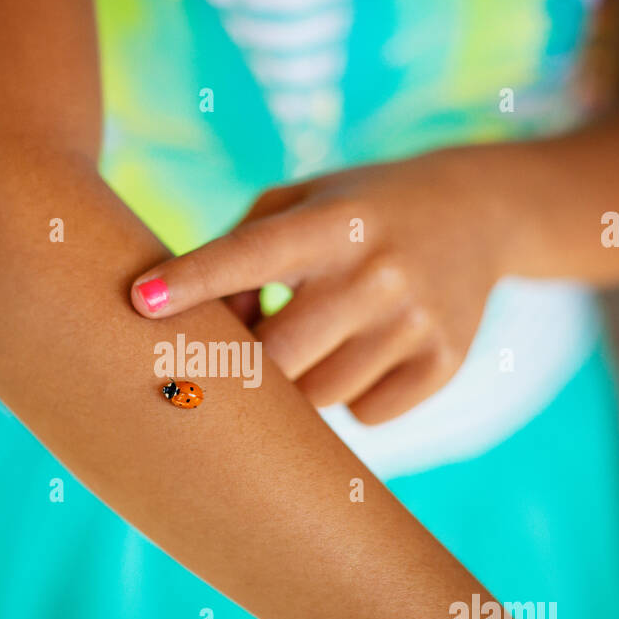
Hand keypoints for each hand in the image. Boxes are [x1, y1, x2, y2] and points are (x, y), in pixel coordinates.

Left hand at [129, 153, 507, 423]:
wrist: (478, 214)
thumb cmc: (356, 212)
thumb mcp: (298, 204)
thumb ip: (236, 255)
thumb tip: (205, 337)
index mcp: (331, 223)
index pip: (249, 255)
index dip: (192, 281)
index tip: (141, 300)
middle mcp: (376, 272)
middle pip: (277, 358)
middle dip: (248, 365)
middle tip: (252, 345)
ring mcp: (415, 321)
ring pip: (318, 398)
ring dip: (301, 381)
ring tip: (320, 338)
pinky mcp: (443, 362)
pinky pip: (366, 414)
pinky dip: (353, 396)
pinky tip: (366, 353)